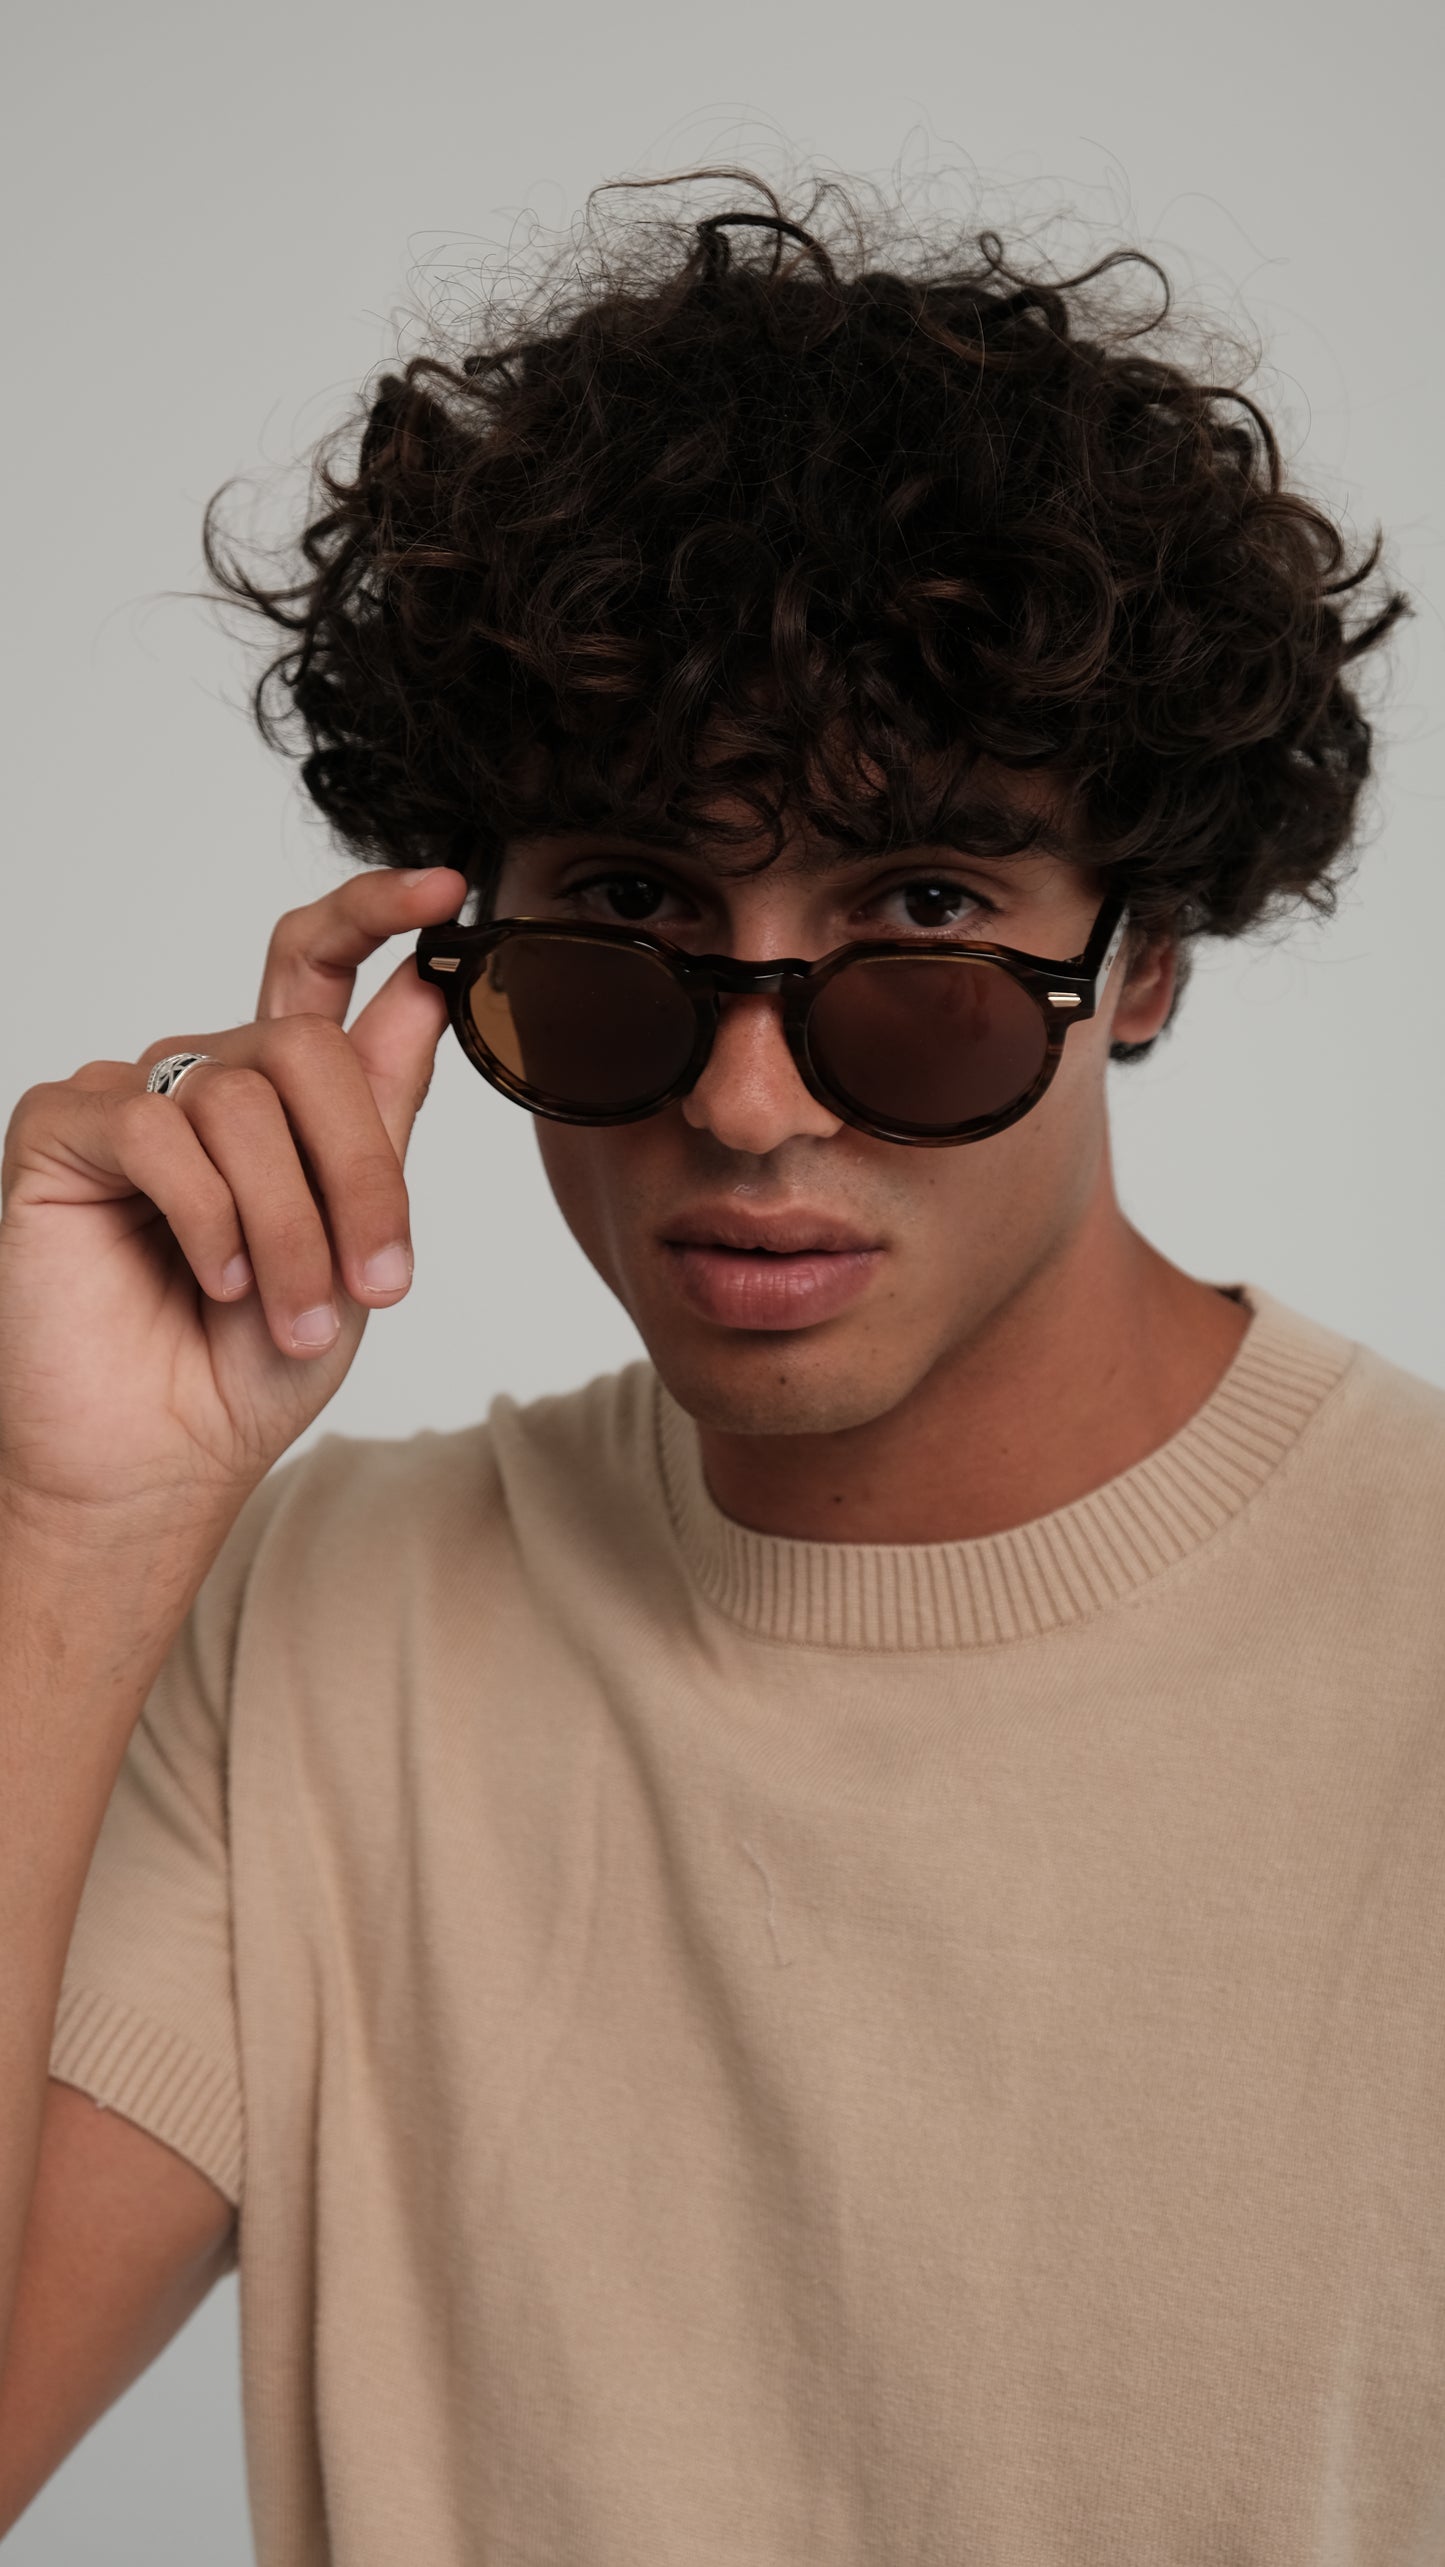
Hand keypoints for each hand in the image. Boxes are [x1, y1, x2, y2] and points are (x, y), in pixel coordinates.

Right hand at [0, 865, 466, 1531]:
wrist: (157, 1463)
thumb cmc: (247, 1367)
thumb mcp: (353, 1244)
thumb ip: (379, 1120)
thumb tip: (423, 991)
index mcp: (278, 1100)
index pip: (316, 966)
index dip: (375, 912)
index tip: (446, 892)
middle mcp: (202, 1084)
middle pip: (302, 1047)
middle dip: (358, 1169)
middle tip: (377, 1282)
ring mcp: (128, 1100)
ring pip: (238, 1102)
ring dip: (286, 1225)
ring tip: (285, 1317)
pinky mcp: (61, 1132)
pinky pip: (155, 1130)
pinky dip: (205, 1214)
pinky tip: (214, 1278)